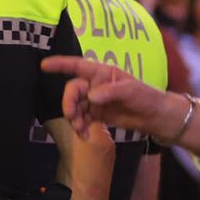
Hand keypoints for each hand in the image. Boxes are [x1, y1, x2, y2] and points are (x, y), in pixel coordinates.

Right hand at [41, 56, 172, 138]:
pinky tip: (84, 135)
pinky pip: (81, 119)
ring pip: (75, 106)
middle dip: (69, 103)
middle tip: (71, 117)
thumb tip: (90, 96)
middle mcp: (95, 84)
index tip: (44, 66)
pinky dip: (80, 127)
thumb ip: (110, 91)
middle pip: (73, 90)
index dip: (60, 64)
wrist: (156, 117)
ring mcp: (95, 100)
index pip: (77, 66)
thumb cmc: (146, 96)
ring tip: (80, 129)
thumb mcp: (131, 91)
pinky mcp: (97, 114)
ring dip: (73, 118)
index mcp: (102, 73)